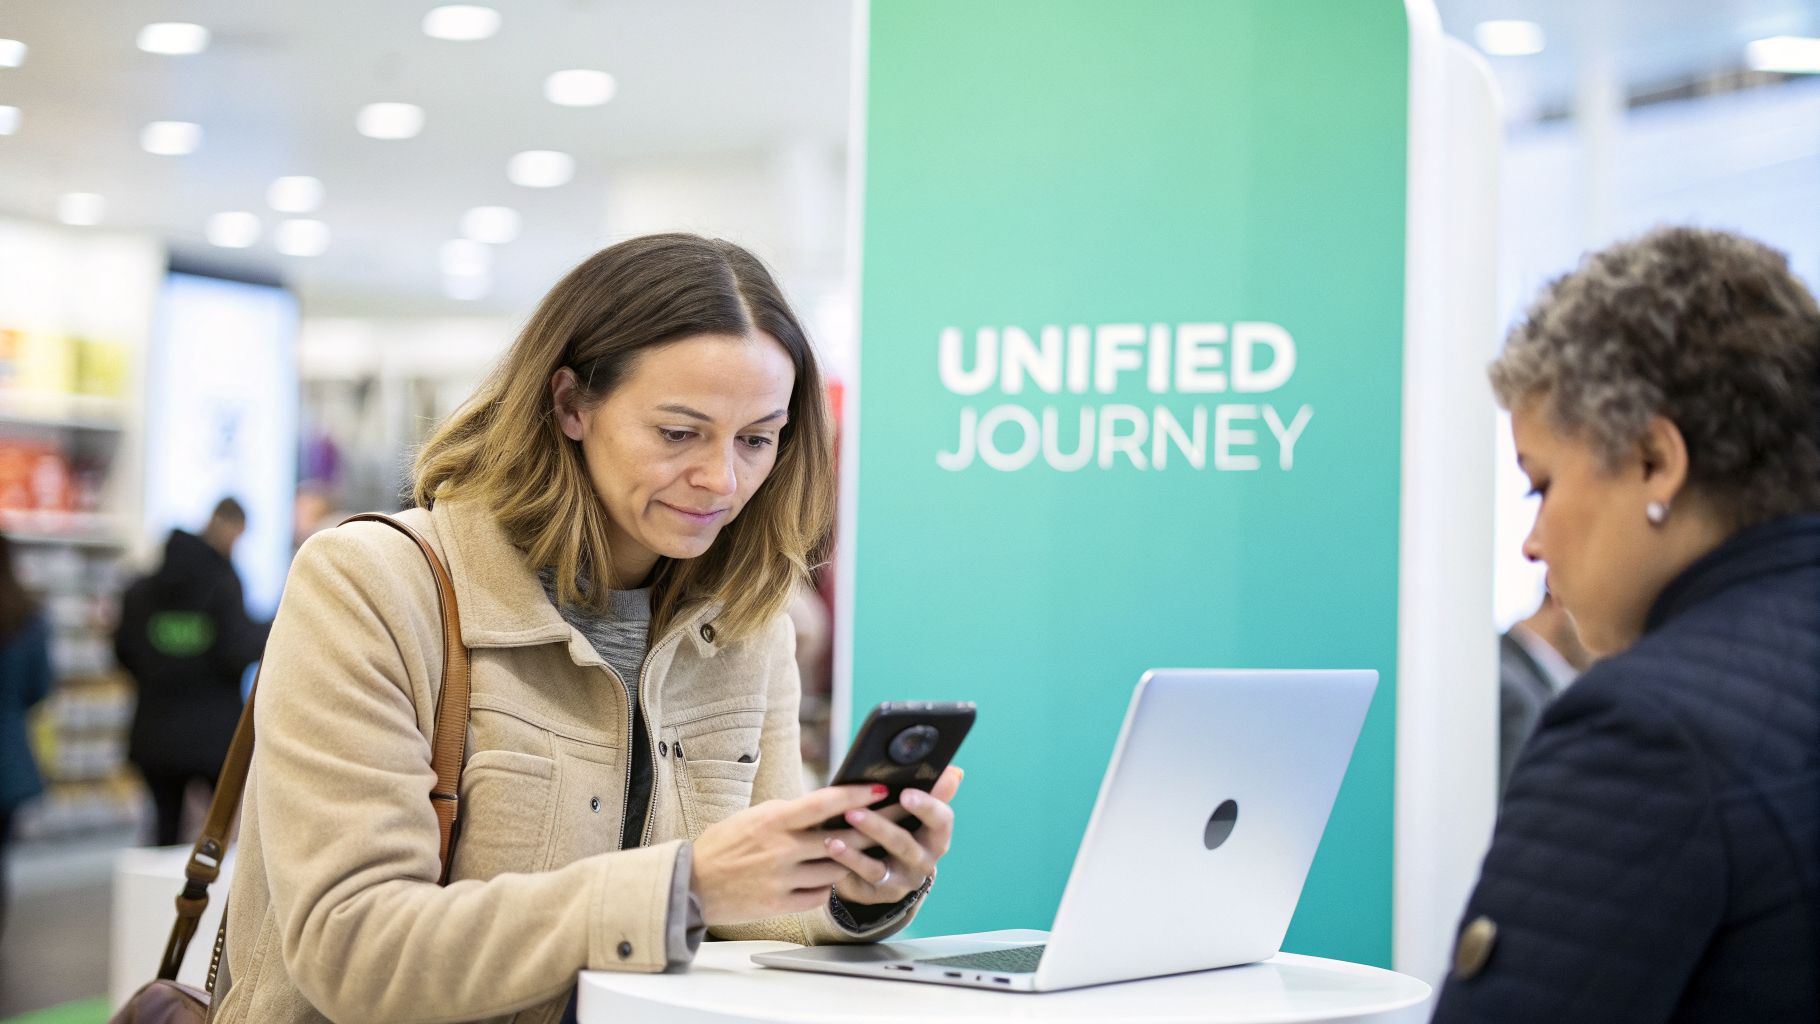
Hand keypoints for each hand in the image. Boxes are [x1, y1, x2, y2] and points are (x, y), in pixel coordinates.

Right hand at [691, 784, 885, 925]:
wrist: (691, 885)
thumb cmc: (723, 846)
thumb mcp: (752, 817)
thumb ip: (787, 814)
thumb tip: (824, 805)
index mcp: (774, 820)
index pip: (824, 803)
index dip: (856, 796)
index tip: (880, 790)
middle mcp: (782, 849)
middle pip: (842, 838)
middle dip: (873, 829)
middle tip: (895, 821)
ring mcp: (783, 879)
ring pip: (836, 869)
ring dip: (851, 860)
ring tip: (865, 851)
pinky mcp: (780, 905)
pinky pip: (820, 895)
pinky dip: (827, 886)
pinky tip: (828, 878)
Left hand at [827, 765, 963, 905]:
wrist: (892, 868)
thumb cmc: (905, 827)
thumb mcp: (917, 811)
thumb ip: (934, 791)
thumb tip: (955, 771)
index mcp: (937, 837)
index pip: (941, 821)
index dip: (926, 807)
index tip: (905, 793)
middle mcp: (923, 862)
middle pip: (904, 845)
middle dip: (878, 827)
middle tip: (853, 811)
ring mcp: (901, 881)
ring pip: (878, 868)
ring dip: (855, 852)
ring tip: (833, 838)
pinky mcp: (879, 894)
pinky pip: (861, 881)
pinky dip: (846, 864)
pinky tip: (831, 848)